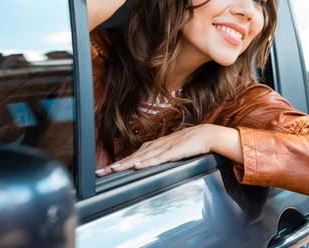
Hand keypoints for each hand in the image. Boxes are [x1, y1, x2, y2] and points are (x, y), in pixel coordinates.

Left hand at [95, 124, 242, 176]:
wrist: (207, 135)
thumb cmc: (191, 144)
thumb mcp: (172, 151)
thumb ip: (161, 157)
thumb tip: (150, 165)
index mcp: (156, 146)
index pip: (134, 155)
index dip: (120, 162)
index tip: (107, 170)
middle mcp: (157, 145)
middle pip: (134, 156)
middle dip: (117, 164)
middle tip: (101, 172)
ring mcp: (164, 148)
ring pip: (142, 157)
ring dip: (127, 163)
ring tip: (114, 170)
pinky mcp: (173, 152)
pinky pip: (158, 158)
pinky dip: (147, 162)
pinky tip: (138, 165)